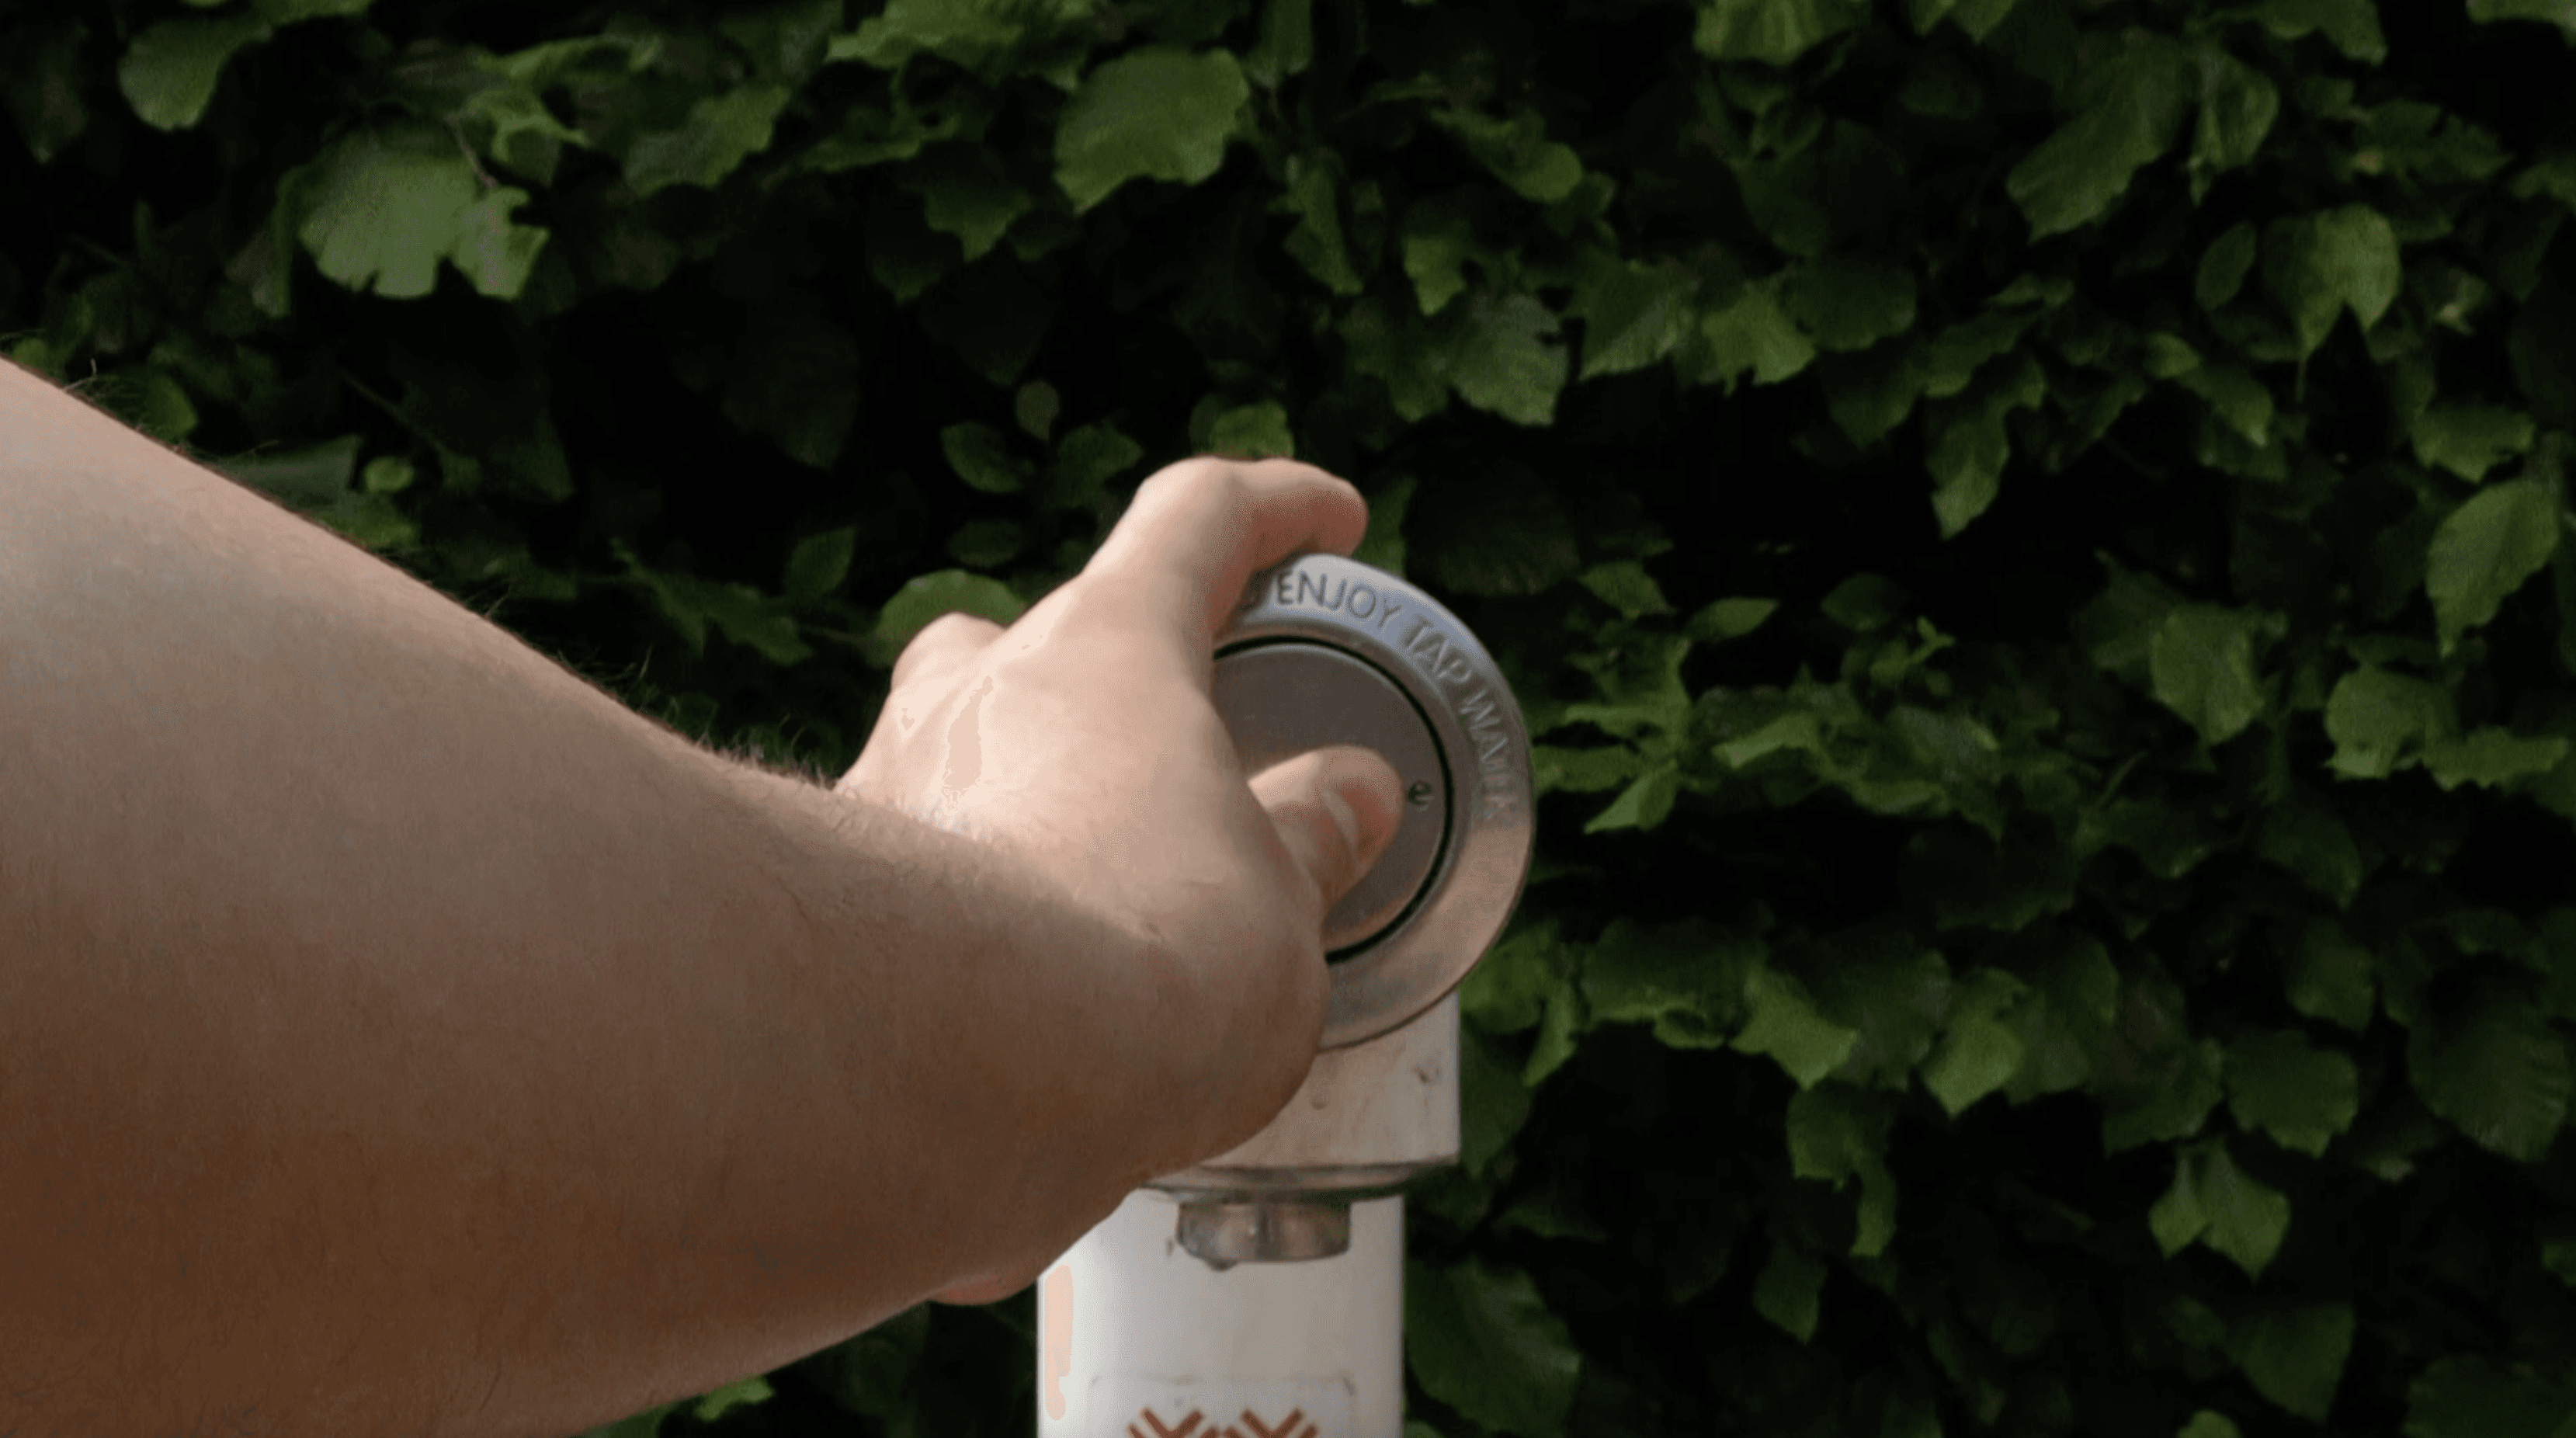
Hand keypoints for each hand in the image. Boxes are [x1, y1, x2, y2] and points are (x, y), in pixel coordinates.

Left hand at [831, 456, 1407, 1305]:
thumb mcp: (1277, 901)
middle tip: (1169, 763)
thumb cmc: (1142, 961)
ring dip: (1022, 804)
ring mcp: (882, 786)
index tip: (1328, 521)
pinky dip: (962, 916)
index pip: (1198, 517)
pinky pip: (905, 876)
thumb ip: (1307, 838)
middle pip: (1038, 638)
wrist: (959, 1075)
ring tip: (1091, 908)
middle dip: (1105, 686)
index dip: (1276, 508)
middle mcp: (974, 689)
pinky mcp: (823, 907)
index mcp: (1108, 645)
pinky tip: (1011, 1002)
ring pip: (951, 755)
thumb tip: (1345, 797)